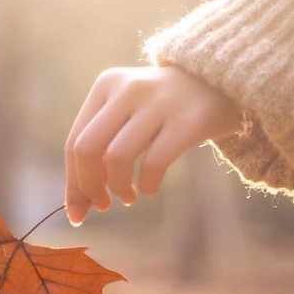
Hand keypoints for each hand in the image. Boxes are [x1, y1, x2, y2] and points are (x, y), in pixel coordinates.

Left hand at [64, 65, 242, 224]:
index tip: (78, 211)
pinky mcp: (187, 120)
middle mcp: (127, 89)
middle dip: (88, 188)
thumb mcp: (127, 114)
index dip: (73, 183)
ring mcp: (158, 102)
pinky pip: (153, 163)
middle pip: (87, 150)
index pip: (75, 142)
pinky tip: (150, 187)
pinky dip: (147, 184)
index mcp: (106, 85)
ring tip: (129, 197)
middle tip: (102, 205)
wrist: (220, 82)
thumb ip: (101, 150)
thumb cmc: (164, 110)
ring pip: (116, 158)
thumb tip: (76, 206)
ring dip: (118, 188)